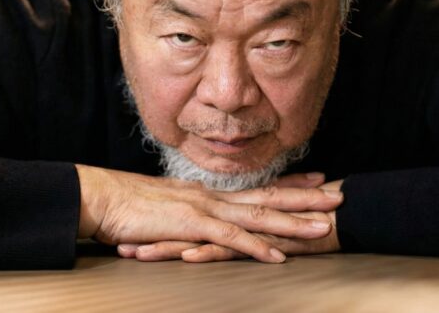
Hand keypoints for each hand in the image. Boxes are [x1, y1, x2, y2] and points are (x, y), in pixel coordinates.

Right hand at [75, 165, 342, 263]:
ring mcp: (203, 209)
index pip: (256, 188)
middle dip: (306, 198)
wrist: (99, 198)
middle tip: (339, 195)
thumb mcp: (163, 210)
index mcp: (207, 194)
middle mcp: (211, 197)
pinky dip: (256, 247)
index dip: (290, 185)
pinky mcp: (190, 224)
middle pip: (268, 197)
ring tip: (323, 228)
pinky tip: (277, 257)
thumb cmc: (125, 207)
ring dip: (292, 223)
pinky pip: (230, 238)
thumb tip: (199, 222)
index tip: (317, 181)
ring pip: (258, 216)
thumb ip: (186, 215)